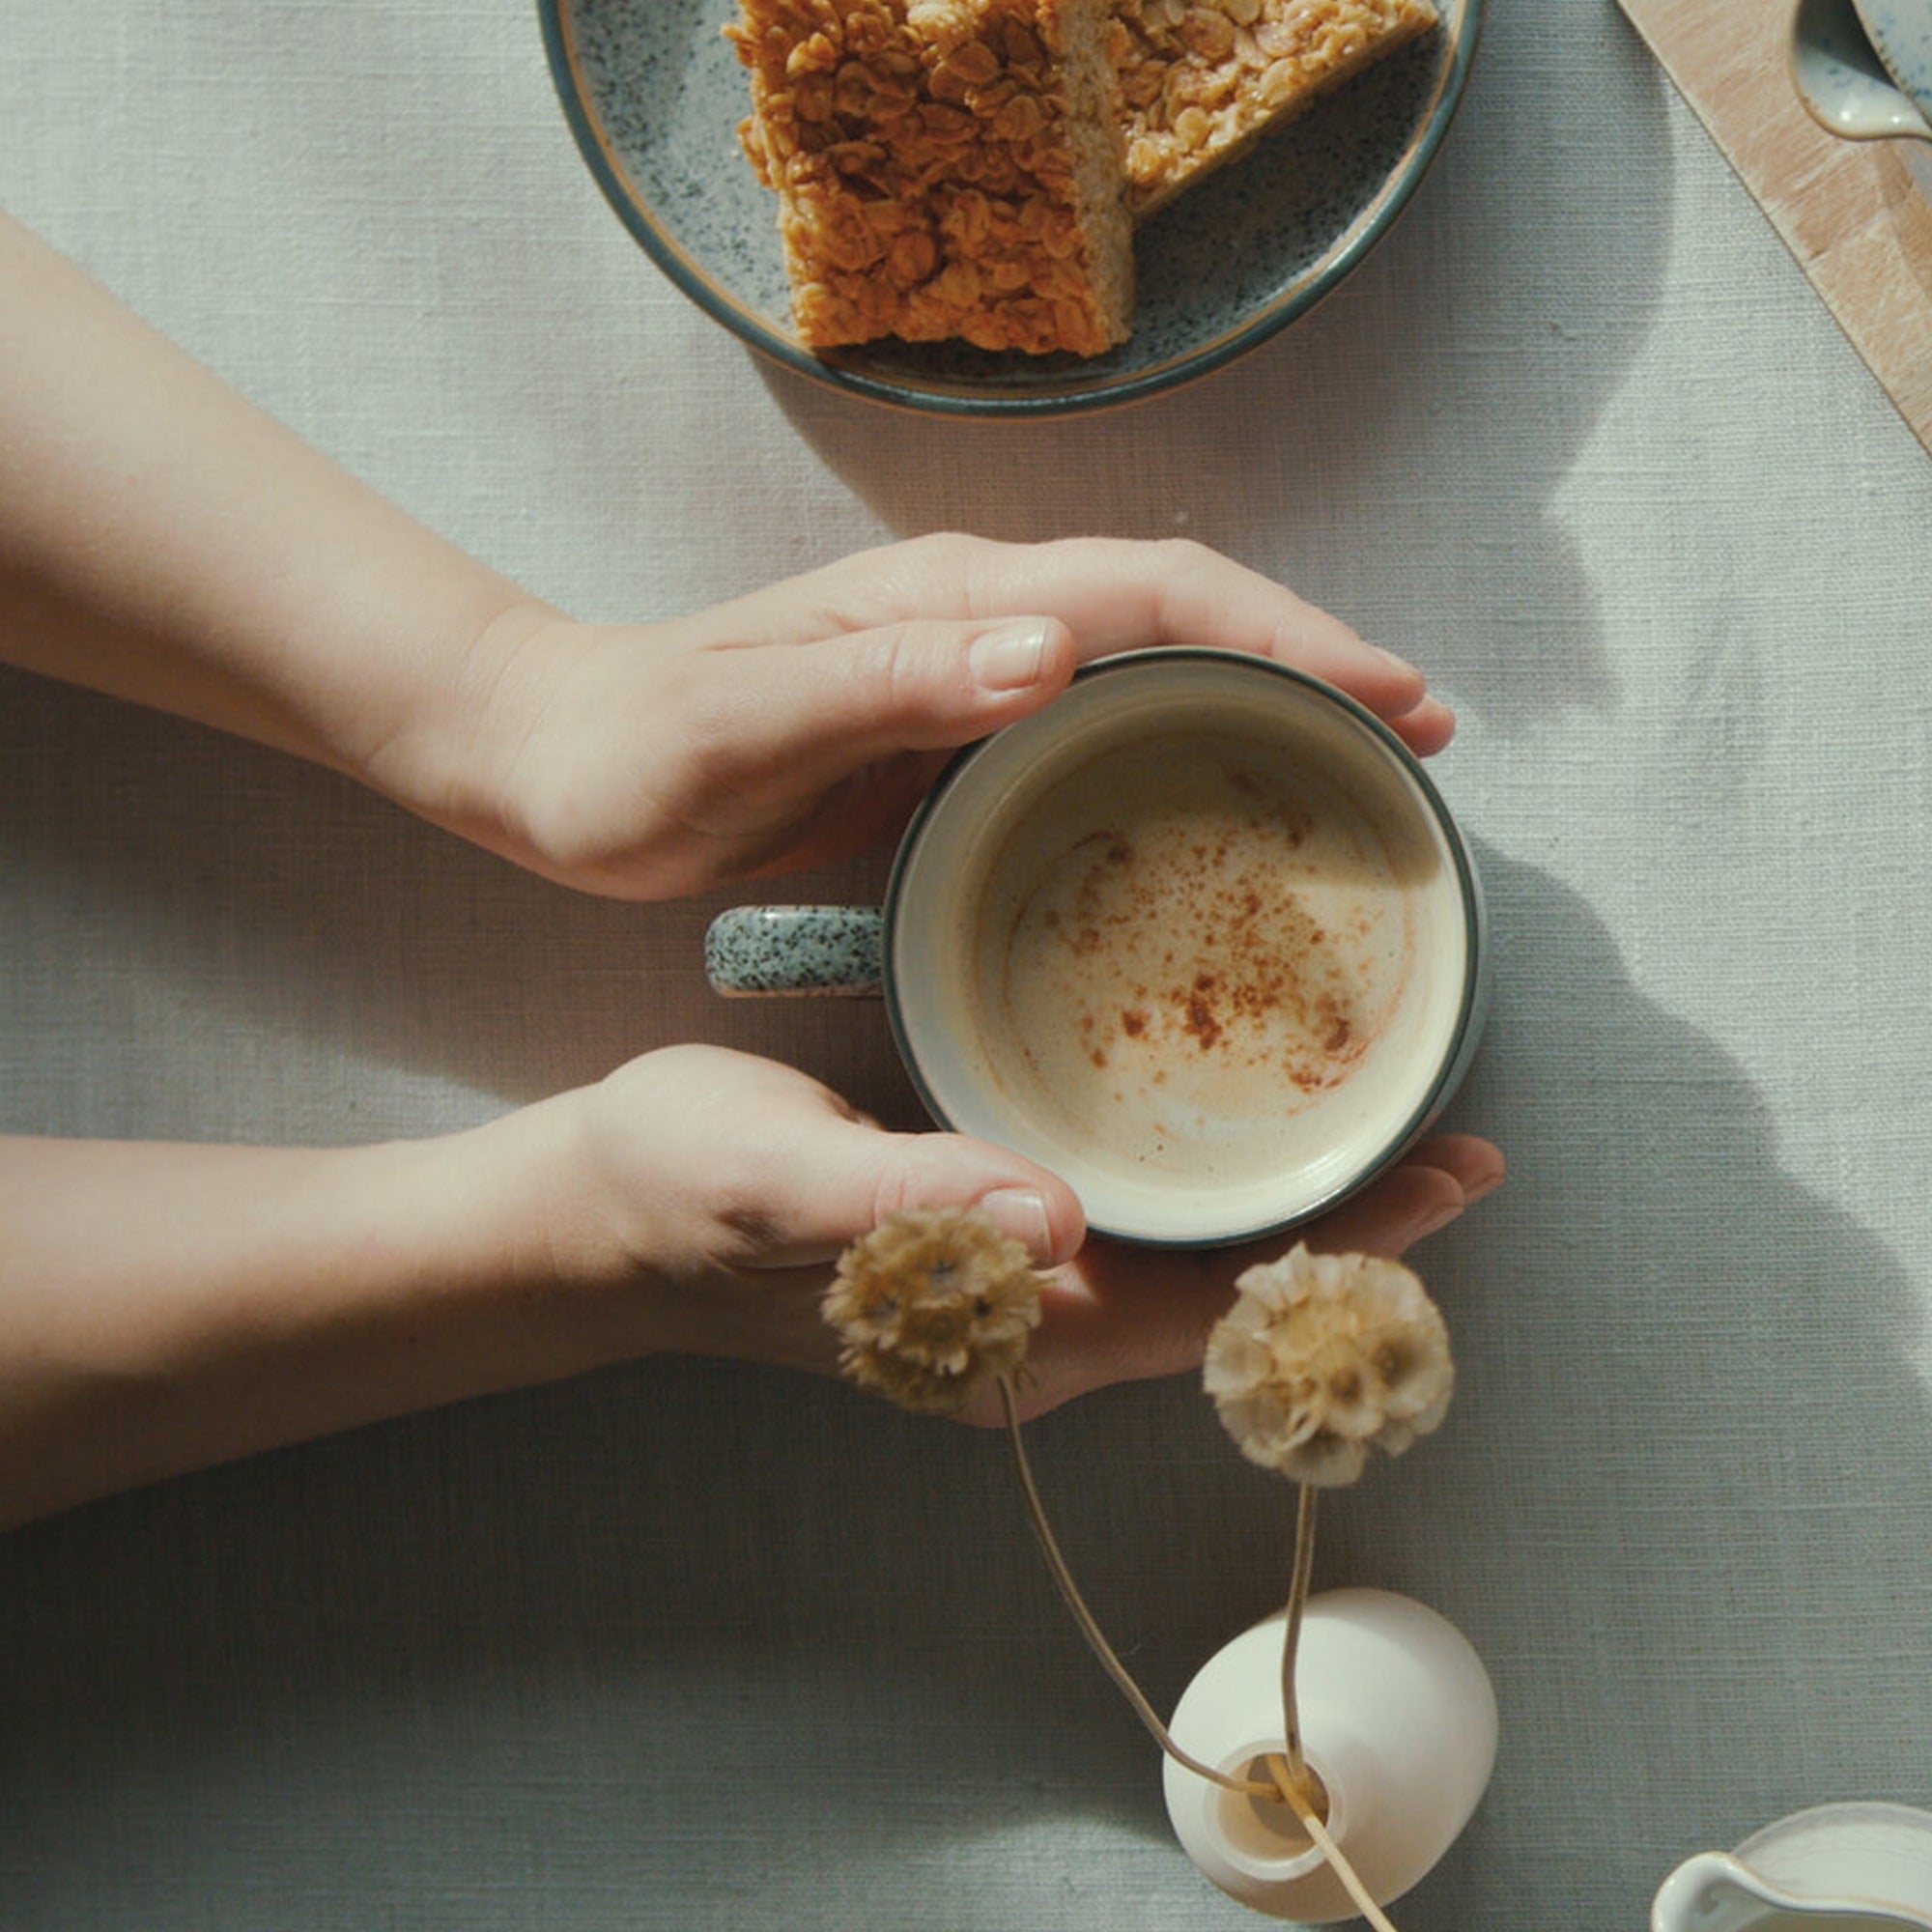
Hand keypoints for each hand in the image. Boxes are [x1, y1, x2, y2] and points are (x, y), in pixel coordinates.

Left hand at [460, 535, 1455, 900]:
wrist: (557, 759)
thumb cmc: (638, 751)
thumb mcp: (751, 725)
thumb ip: (890, 683)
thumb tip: (1054, 649)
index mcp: (951, 600)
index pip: (1156, 593)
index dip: (1284, 633)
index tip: (1388, 690)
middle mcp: (978, 619)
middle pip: (1184, 614)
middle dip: (1309, 657)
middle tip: (1418, 732)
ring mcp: (967, 672)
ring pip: (1152, 664)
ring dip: (1261, 700)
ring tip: (1359, 764)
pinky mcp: (949, 731)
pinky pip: (1097, 724)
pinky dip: (1179, 747)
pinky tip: (1213, 800)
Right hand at [547, 1045, 1502, 1419]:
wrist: (599, 1206)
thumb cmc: (679, 1188)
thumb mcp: (779, 1180)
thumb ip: (912, 1203)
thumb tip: (1052, 1219)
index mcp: (999, 1336)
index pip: (1205, 1311)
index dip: (1334, 1254)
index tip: (1445, 1181)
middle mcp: (1027, 1332)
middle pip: (1224, 1298)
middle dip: (1347, 1234)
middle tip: (1460, 1139)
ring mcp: (1013, 1294)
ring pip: (1189, 1266)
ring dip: (1290, 1207)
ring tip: (1389, 1126)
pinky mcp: (992, 1245)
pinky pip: (1136, 1229)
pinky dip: (1211, 1182)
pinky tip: (1241, 1120)